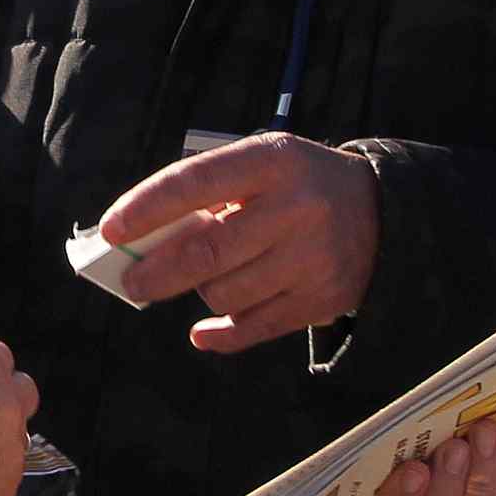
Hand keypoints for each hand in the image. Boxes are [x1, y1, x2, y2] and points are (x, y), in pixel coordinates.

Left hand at [89, 133, 380, 355]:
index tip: (111, 230)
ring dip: (203, 292)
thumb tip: (145, 242)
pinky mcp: (321, 300)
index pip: (195, 183)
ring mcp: (311, 258)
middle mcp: (295, 207)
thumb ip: (211, 194)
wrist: (384, 212)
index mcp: (272, 161)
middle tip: (131, 282)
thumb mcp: (263, 165)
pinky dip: (220, 334)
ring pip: (225, 293)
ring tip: (210, 280)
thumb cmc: (298, 186)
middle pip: (207, 251)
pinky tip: (203, 333)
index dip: (146, 208)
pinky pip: (252, 327)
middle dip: (157, 272)